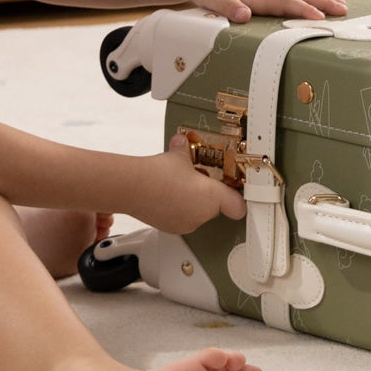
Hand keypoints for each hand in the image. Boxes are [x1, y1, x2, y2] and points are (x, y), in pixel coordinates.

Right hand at [128, 137, 247, 233]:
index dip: (238, 199)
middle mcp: (202, 215)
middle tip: (197, 179)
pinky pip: (181, 218)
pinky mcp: (169, 227)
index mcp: (212, 198)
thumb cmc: (158, 174)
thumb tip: (181, 142)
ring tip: (179, 186)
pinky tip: (167, 195)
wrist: (132, 187)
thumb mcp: (179, 155)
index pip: (238, 206)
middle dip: (207, 193)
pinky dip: (177, 208)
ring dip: (192, 202)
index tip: (236, 192)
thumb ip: (185, 149)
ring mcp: (185, 224)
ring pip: (197, 213)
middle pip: (214, 206)